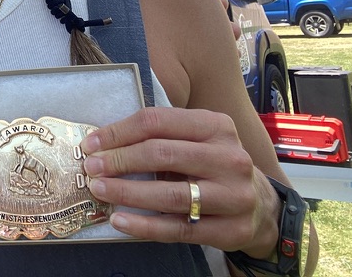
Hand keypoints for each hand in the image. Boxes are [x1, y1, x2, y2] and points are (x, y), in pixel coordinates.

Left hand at [80, 107, 279, 255]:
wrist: (260, 206)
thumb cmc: (213, 165)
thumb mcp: (197, 140)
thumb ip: (161, 136)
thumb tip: (103, 142)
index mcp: (216, 126)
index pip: (157, 121)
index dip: (119, 132)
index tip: (92, 143)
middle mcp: (229, 157)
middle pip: (161, 154)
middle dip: (119, 160)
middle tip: (91, 168)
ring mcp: (233, 195)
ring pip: (170, 193)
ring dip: (127, 192)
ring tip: (99, 191)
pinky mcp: (230, 229)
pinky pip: (179, 228)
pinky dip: (145, 225)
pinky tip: (120, 221)